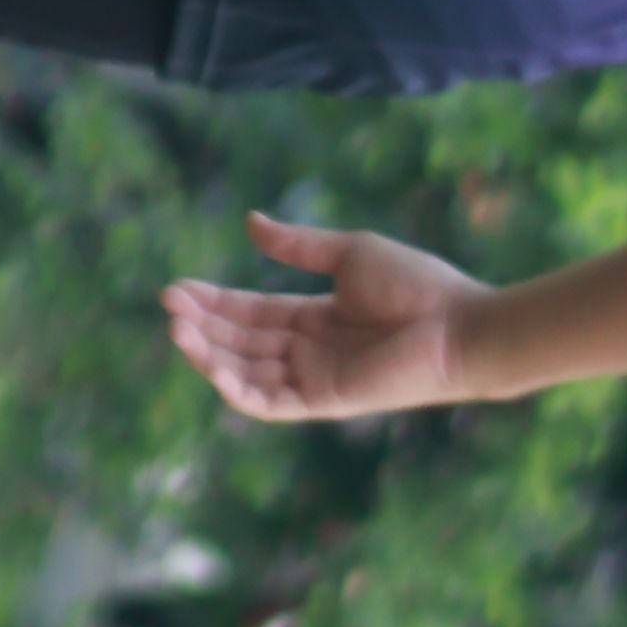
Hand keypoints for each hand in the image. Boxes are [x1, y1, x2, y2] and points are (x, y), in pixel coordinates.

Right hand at [161, 211, 494, 421]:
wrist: (459, 324)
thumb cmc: (417, 286)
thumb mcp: (349, 254)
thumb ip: (298, 246)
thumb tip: (250, 222)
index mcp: (317, 318)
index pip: (252, 313)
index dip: (214, 301)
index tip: (177, 287)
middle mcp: (312, 352)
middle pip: (241, 342)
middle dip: (202, 324)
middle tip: (167, 303)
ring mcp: (316, 379)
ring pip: (247, 373)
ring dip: (209, 354)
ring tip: (178, 328)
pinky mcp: (326, 402)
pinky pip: (271, 404)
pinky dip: (239, 391)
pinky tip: (212, 369)